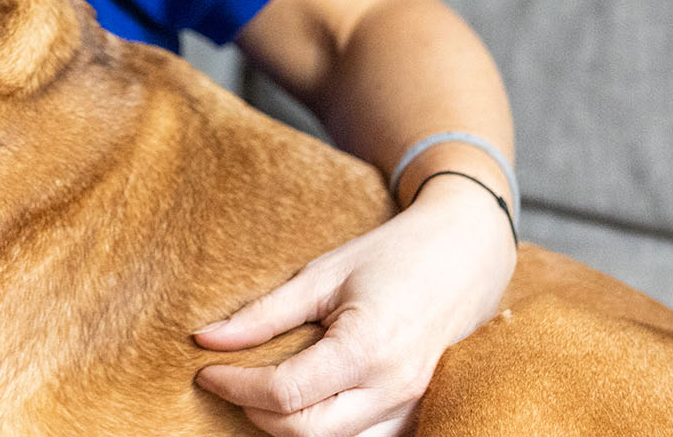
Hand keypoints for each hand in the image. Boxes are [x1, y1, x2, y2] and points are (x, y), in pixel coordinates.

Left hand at [192, 175, 516, 436]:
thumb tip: (207, 339)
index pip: (286, 393)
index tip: (207, 369)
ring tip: (261, 388)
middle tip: (229, 378)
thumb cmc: (393, 254)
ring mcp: (408, 405)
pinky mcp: (414, 410)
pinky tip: (302, 400)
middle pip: (306, 432)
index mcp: (367, 349)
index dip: (237, 385)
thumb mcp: (322, 274)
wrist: (465, 254)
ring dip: (288, 425)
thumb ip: (264, 313)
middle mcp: (392, 388)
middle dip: (255, 411)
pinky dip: (325, 428)